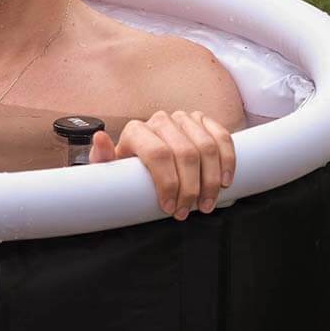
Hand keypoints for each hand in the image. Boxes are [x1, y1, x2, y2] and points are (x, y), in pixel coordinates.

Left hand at [89, 110, 235, 220]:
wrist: (143, 159)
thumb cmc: (127, 168)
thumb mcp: (110, 168)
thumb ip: (102, 157)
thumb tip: (100, 138)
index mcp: (136, 130)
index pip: (158, 154)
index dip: (168, 183)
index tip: (171, 208)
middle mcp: (161, 120)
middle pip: (186, 154)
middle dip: (191, 188)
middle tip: (189, 212)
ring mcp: (184, 119)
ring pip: (207, 148)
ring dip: (212, 180)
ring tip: (206, 204)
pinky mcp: (203, 121)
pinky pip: (222, 137)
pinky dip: (228, 160)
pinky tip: (226, 181)